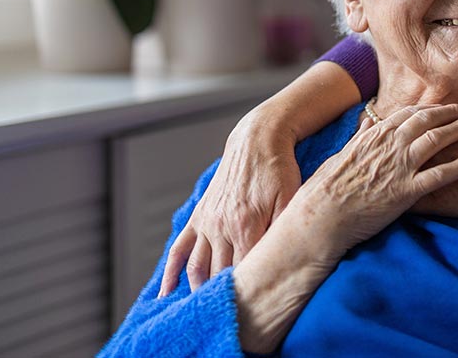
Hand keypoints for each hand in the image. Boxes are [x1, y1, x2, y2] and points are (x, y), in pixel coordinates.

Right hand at [160, 111, 302, 296]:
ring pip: (199, 267)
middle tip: (232, 316)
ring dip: (199, 291)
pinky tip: (165, 294)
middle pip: (222, 273)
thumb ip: (285, 227)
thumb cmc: (280, 168)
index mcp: (248, 225)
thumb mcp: (292, 196)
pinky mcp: (199, 216)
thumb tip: (284, 254)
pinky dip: (170, 273)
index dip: (249, 291)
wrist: (257, 140)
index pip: (246, 271)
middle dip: (226, 296)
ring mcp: (207, 222)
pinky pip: (180, 248)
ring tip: (204, 311)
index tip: (252, 308)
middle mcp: (222, 227)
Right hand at [232, 104, 457, 352]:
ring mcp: (397, 167)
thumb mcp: (340, 156)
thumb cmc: (324, 191)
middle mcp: (388, 146)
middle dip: (452, 113)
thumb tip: (369, 121)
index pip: (409, 114)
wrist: (319, 220)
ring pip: (436, 140)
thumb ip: (359, 138)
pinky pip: (439, 175)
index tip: (447, 108)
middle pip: (428, 120)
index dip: (432, 109)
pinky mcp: (404, 192)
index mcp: (373, 136)